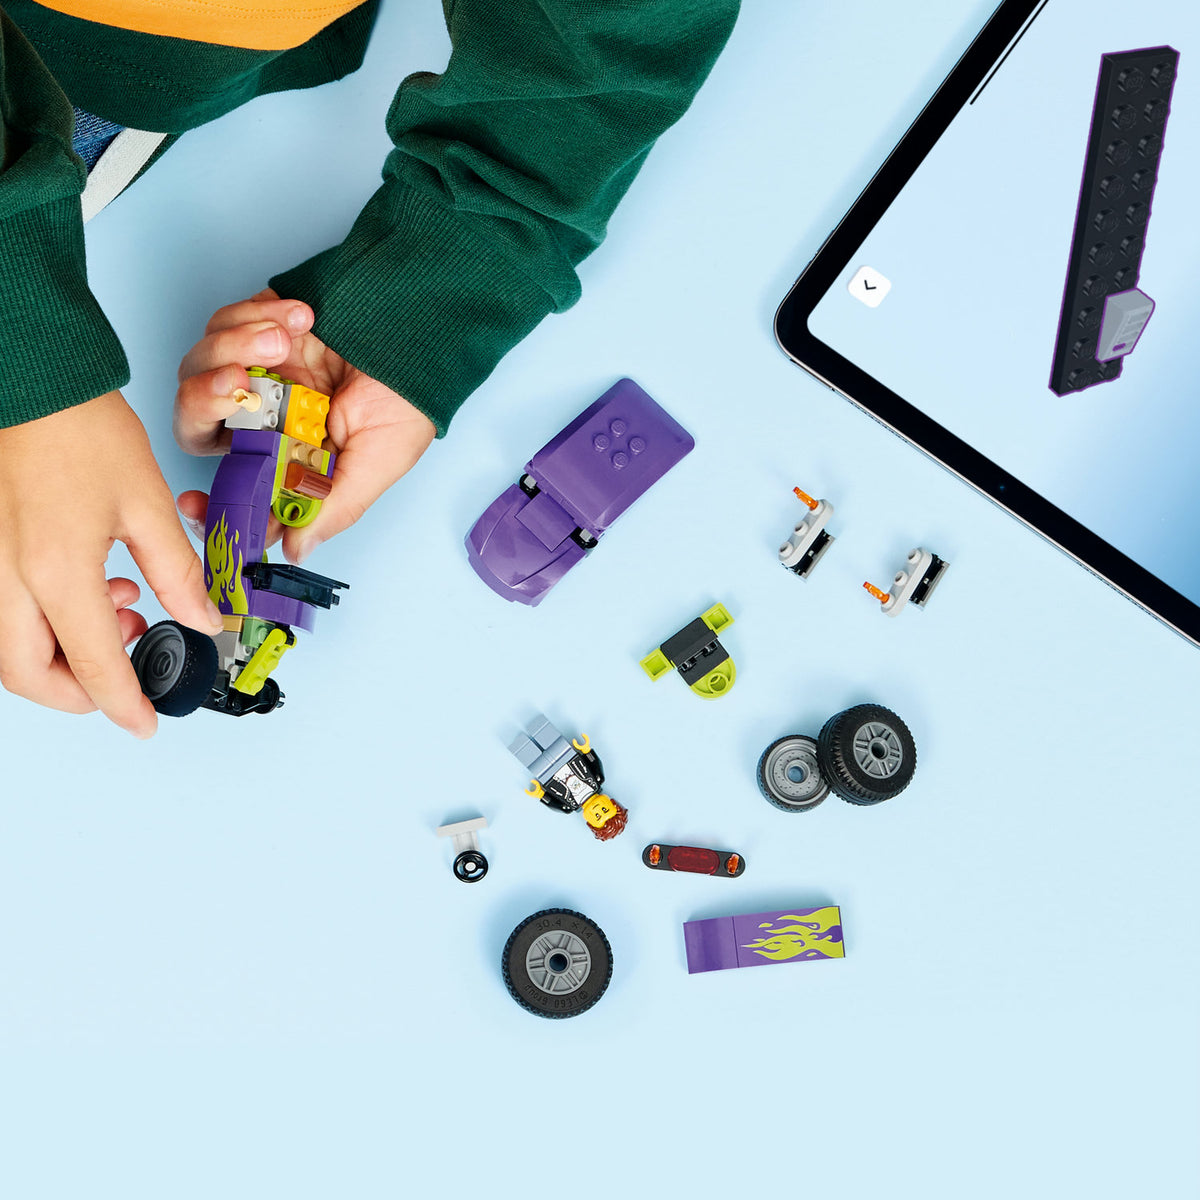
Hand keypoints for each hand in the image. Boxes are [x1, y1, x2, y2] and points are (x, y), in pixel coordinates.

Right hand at [0, 391, 223, 736]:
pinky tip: (92, 588)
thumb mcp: (146, 505)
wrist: (31, 383)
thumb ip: (176, 572)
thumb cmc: (83, 431)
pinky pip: (4, 614)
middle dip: (78, 692)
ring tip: (124, 613)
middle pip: (29, 674)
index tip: (145, 722)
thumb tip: (204, 619)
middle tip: (128, 674)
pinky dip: (43, 624)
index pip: (92, 666)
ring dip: (61, 656)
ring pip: (10, 649)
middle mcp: (7, 579)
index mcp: (55, 572)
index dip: (123, 703)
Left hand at [174, 289, 436, 562]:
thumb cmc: (406, 402)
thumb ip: (331, 506)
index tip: (190, 503)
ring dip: (236, 348)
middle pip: (196, 422)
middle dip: (203, 401)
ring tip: (285, 341)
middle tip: (236, 383)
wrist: (421, 335)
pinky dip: (254, 317)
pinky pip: (222, 322)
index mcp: (284, 460)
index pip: (230, 487)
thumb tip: (295, 551)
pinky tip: (301, 320)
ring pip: (201, 367)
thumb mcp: (375, 463)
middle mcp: (261, 419)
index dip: (202, 500)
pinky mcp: (255, 326)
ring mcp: (255, 372)